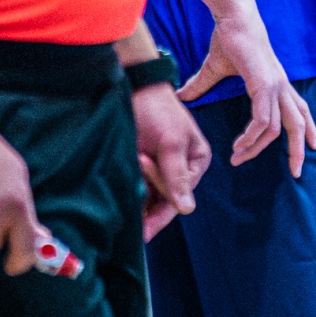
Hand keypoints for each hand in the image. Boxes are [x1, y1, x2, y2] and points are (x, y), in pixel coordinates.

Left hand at [133, 84, 211, 240]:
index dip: (161, 209)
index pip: (180, 196)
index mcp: (196, 162)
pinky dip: (130, 192)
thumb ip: (176, 177)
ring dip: (137, 198)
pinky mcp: (142, 166)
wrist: (133, 88)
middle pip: (165, 200)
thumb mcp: (170, 143)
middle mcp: (181, 169)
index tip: (143, 228)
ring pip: (150, 196)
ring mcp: (160, 168)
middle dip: (147, 203)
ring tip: (123, 193)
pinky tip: (119, 200)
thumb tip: (188, 210)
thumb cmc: (157, 111)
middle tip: (130, 216)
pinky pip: (137, 188)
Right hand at [177, 0, 315, 174]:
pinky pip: (263, 119)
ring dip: (258, 147)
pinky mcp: (264, 84)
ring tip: (239, 158)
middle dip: (299, 148)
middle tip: (297, 171)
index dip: (308, 128)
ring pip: (278, 127)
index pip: (299, 109)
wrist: (232, 16)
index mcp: (276, 83)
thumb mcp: (215, 69)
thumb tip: (182, 95)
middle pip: (298, 122)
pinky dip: (252, 136)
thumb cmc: (228, 38)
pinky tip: (239, 145)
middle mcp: (280, 86)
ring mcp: (274, 85)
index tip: (312, 146)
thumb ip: (201, 85)